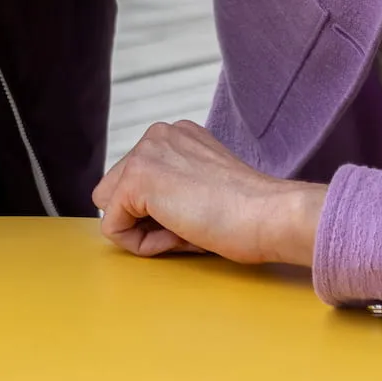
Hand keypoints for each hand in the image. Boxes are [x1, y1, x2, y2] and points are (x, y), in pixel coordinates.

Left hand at [94, 121, 324, 266]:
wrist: (268, 214)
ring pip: (112, 210)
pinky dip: (143, 245)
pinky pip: (114, 228)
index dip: (161, 213)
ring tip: (187, 228)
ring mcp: (144, 153)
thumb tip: (137, 218)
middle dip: (146, 219)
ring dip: (145, 231)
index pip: (137, 183)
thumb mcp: (202, 188)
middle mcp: (157, 135)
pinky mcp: (136, 179)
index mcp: (176, 136)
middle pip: (116, 193)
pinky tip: (180, 234)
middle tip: (191, 224)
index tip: (198, 214)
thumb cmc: (248, 212)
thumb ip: (171, 190)